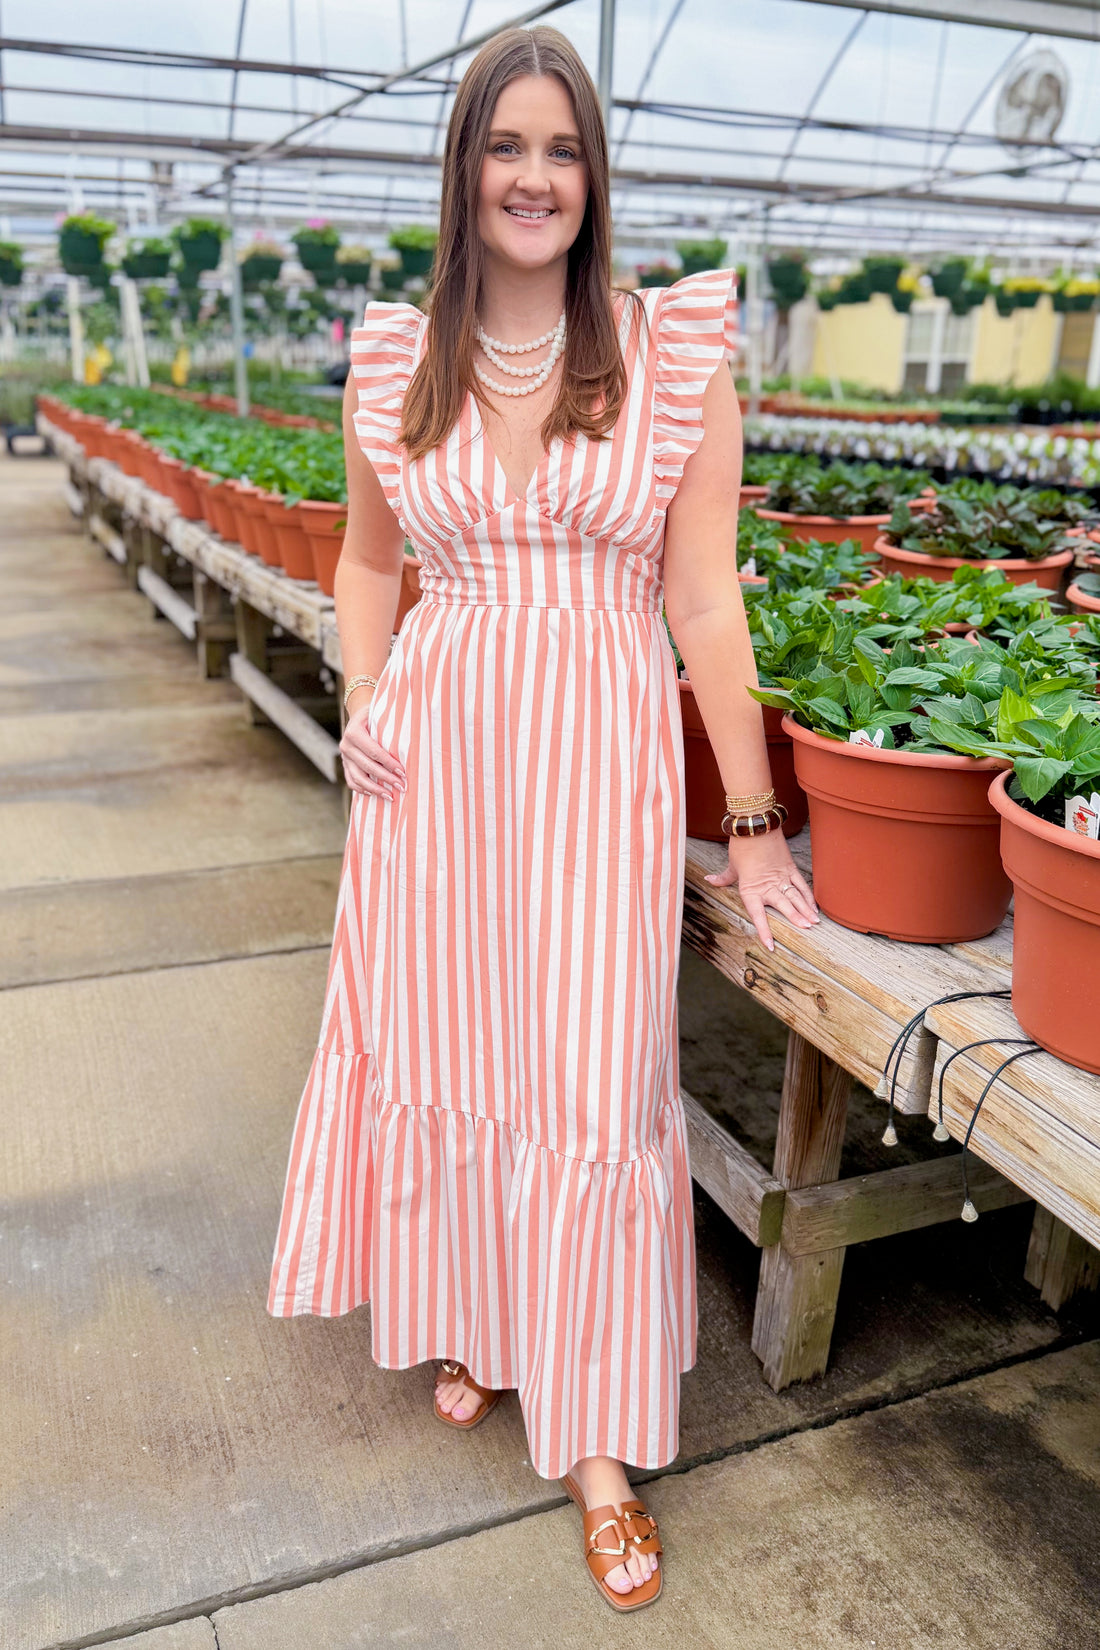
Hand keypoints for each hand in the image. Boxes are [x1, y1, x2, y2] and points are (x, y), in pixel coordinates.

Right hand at [339, 700, 405, 800]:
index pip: (373, 751)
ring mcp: (344, 757)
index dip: (388, 763)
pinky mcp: (345, 765)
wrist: (360, 717)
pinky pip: (351, 781)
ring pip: (358, 778)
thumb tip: (411, 740)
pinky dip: (362, 790)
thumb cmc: (376, 715)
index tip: (402, 772)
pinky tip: (375, 794)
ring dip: (375, 789)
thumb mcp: (380, 714)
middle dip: (386, 778)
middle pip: (367, 766)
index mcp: (354, 732)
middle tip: (401, 786)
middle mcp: (346, 745)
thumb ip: (389, 726)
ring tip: (390, 796)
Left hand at [703, 829, 818, 952]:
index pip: (758, 915)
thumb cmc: (741, 846)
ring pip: (796, 896)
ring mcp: (781, 876)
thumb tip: (709, 880)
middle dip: (796, 918)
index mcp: (751, 889)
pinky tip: (814, 906)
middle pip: (784, 905)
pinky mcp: (789, 867)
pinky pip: (801, 884)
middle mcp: (768, 885)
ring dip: (806, 909)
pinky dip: (808, 895)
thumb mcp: (731, 865)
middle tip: (806, 929)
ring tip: (814, 922)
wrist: (755, 825)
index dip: (764, 931)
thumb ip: (723, 878)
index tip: (771, 946)